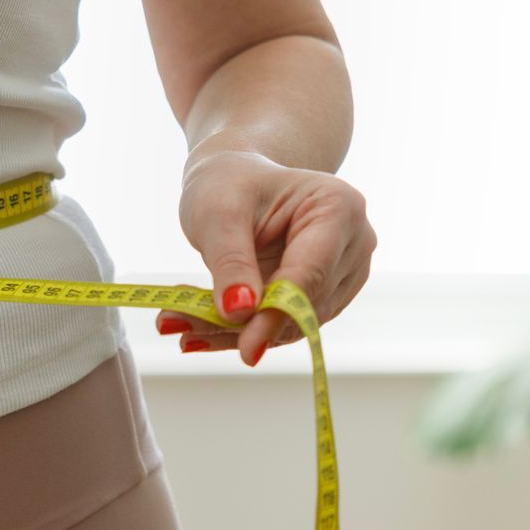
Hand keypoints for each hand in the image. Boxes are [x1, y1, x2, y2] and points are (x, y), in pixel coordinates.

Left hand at [158, 149, 375, 364]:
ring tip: (176, 321)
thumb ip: (230, 262)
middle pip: (303, 305)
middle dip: (243, 324)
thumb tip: (239, 313)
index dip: (277, 313)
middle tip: (177, 324)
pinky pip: (281, 325)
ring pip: (291, 323)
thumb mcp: (219, 213)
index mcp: (339, 208)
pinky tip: (195, 329)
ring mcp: (342, 274)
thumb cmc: (230, 183)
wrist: (237, 181)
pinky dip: (237, 330)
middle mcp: (353, 244)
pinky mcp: (323, 297)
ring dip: (233, 331)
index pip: (310, 274)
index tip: (246, 348)